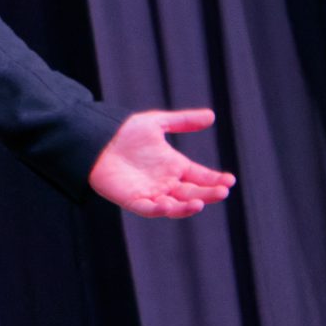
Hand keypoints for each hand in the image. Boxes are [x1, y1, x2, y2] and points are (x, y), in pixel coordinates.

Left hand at [90, 108, 236, 218]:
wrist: (95, 138)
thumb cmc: (125, 132)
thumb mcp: (157, 123)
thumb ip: (183, 121)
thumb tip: (211, 116)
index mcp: (175, 166)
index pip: (201, 176)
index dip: (216, 180)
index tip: (230, 181)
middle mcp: (166, 182)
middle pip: (193, 193)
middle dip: (209, 194)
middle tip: (223, 191)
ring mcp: (150, 192)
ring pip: (174, 205)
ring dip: (187, 207)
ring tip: (200, 202)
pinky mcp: (132, 199)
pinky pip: (148, 209)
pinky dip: (159, 210)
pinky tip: (169, 205)